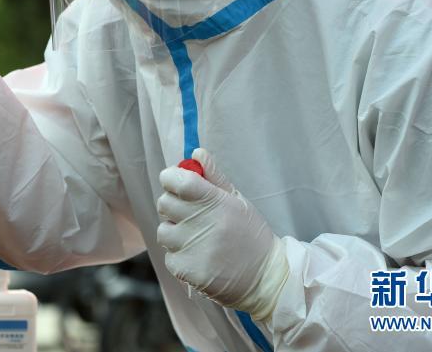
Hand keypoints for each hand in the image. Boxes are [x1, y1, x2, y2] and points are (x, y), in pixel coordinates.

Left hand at [156, 148, 288, 320]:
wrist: (267, 278)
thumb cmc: (251, 235)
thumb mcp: (238, 201)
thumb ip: (215, 176)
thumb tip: (196, 153)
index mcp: (215, 202)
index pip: (176, 180)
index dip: (171, 178)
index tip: (177, 184)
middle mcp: (201, 223)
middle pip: (164, 203)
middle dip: (173, 206)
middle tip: (191, 214)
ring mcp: (192, 248)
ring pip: (164, 231)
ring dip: (175, 233)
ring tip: (198, 239)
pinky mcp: (187, 270)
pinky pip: (169, 257)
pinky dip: (180, 257)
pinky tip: (199, 258)